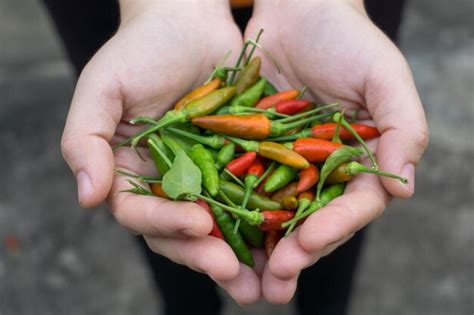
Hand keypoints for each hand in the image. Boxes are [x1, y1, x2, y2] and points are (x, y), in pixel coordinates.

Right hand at [61, 0, 260, 303]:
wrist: (188, 20)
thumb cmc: (140, 50)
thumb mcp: (103, 89)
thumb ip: (84, 142)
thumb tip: (87, 198)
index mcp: (133, 175)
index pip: (142, 214)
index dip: (166, 224)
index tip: (196, 225)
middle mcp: (169, 183)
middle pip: (185, 232)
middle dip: (208, 256)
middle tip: (236, 278)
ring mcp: (207, 176)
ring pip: (223, 225)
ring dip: (242, 255)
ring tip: (266, 281)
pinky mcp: (240, 163)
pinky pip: (254, 196)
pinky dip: (268, 219)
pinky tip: (289, 237)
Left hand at [245, 0, 428, 302]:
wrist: (297, 9)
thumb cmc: (348, 39)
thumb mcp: (384, 77)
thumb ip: (403, 130)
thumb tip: (403, 190)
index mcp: (358, 162)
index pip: (352, 205)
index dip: (334, 227)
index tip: (309, 242)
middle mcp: (320, 171)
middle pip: (310, 220)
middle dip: (295, 253)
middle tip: (276, 285)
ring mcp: (282, 164)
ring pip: (272, 214)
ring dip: (259, 248)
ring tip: (245, 279)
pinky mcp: (249, 152)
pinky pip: (238, 184)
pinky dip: (229, 211)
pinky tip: (214, 234)